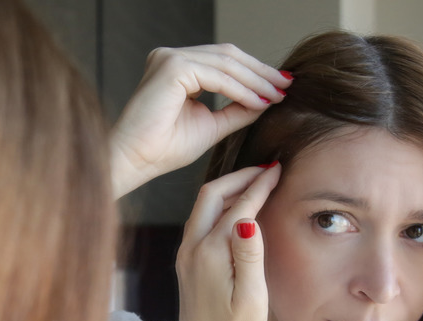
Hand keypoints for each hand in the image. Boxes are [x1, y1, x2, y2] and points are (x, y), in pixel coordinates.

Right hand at [110, 44, 290, 198]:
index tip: (281, 88)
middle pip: (228, 56)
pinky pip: (217, 76)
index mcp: (176, 68)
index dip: (255, 73)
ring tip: (277, 95)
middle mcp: (170, 57)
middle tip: (287, 85)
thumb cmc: (163, 149)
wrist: (135, 161)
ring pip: (226, 63)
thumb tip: (266, 100)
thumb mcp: (211, 126)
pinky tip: (259, 102)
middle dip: (261, 72)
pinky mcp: (172, 68)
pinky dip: (241, 89)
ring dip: (256, 80)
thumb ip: (236, 110)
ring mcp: (169, 58)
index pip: (224, 62)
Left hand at [175, 164, 279, 320]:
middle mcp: (191, 250)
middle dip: (238, 177)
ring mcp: (185, 257)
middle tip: (266, 169)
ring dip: (227, 191)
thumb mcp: (251, 297)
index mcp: (209, 253)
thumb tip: (247, 217)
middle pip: (210, 195)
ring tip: (254, 183)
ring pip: (202, 208)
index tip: (279, 168)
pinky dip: (219, 207)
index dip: (259, 184)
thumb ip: (249, 255)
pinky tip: (235, 211)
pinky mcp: (186, 266)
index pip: (237, 206)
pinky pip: (200, 223)